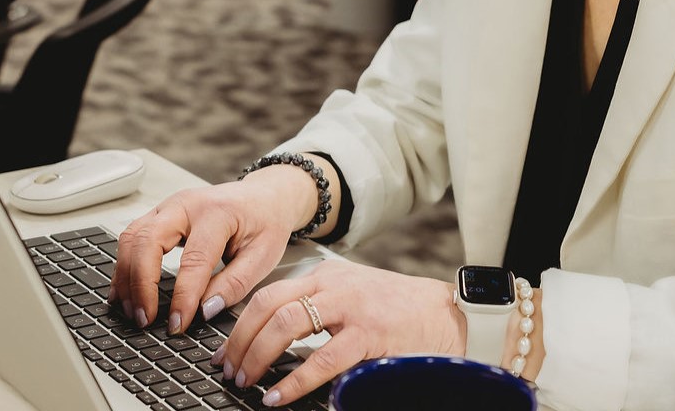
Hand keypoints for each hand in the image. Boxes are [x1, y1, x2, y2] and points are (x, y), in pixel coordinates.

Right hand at [112, 166, 318, 332]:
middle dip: (141, 284)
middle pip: (148, 240)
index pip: (193, 260)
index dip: (182, 297)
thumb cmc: (264, 222)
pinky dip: (124, 266)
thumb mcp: (264, 256)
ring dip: (127, 277)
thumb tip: (205, 311)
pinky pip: (132, 238)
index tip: (177, 324)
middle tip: (145, 319)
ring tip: (133, 311)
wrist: (263, 197)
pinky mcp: (159, 215)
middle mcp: (186, 204)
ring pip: (132, 237)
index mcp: (218, 213)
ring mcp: (168, 207)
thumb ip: (235, 284)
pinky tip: (124, 292)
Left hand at [216, 261, 464, 405]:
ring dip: (258, 357)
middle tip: (229, 369)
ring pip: (286, 326)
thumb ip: (319, 312)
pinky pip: (321, 359)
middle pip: (268, 307)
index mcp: (327, 277)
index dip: (238, 324)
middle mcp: (334, 286)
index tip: (225, 349)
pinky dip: (293, 382)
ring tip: (247, 382)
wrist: (450, 314)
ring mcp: (351, 308)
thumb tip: (275, 342)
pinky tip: (277, 396)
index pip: (268, 294)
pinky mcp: (369, 334)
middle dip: (240, 341)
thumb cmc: (401, 313)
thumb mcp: (354, 300)